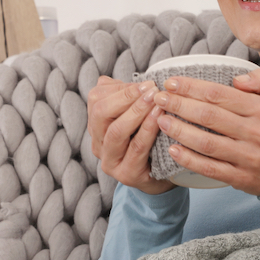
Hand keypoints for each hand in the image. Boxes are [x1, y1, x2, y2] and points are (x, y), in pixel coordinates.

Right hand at [86, 76, 175, 194]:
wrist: (163, 177)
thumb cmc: (150, 142)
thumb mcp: (137, 117)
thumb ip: (130, 99)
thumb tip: (136, 82)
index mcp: (96, 126)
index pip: (96, 100)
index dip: (121, 89)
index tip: (147, 82)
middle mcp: (98, 144)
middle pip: (100, 114)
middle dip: (127, 98)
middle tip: (152, 89)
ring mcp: (110, 162)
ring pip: (116, 131)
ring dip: (137, 111)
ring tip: (157, 100)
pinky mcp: (126, 175)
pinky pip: (136, 148)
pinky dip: (148, 130)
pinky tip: (160, 118)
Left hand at [151, 68, 259, 195]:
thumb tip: (236, 79)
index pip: (219, 95)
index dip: (192, 87)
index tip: (171, 83)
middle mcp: (255, 132)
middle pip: (209, 116)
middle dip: (179, 105)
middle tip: (159, 98)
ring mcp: (247, 157)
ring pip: (206, 143)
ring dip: (180, 131)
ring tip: (161, 120)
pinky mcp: (240, 177)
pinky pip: (210, 168)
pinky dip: (189, 160)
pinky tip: (173, 150)